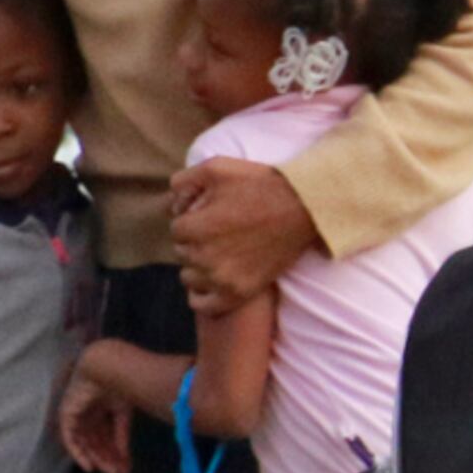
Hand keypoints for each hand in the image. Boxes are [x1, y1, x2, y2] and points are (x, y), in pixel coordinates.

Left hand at [56, 374, 133, 472]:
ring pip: (85, 443)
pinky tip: (89, 466)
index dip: (116, 453)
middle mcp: (88, 413)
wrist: (108, 370)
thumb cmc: (120, 385)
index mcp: (102, 409)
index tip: (125, 468)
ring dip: (97, 458)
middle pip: (96, 442)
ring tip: (109, 471)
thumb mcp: (123, 416)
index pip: (107, 436)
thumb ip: (121, 436)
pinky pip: (70, 439)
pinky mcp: (67, 415)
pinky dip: (78, 454)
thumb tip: (124, 457)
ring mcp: (76, 414)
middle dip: (108, 458)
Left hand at [169, 160, 319, 312]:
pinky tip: (210, 282)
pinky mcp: (239, 293)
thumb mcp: (217, 167)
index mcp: (195, 227)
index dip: (191, 219)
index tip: (208, 215)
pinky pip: (203, 305)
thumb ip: (183, 180)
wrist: (303, 209)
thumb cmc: (260, 185)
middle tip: (218, 232)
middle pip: (182, 252)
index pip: (176, 229)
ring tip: (218, 254)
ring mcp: (221, 278)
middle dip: (194, 240)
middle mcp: (203, 256)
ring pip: (189, 277)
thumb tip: (169, 201)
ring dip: (198, 266)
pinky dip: (201, 295)